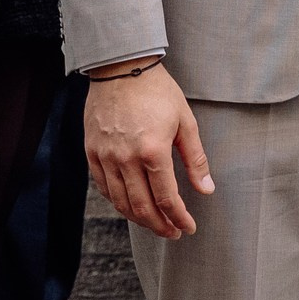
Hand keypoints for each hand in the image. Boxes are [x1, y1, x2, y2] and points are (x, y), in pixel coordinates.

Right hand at [85, 64, 215, 239]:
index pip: (167, 199)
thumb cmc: (156, 91)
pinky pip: (104, 187)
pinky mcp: (92, 152)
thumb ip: (196, 159)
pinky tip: (130, 205)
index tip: (187, 227)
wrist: (121, 68)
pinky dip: (118, 202)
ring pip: (121, 202)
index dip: (179, 218)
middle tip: (172, 232)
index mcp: (153, 151)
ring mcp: (106, 156)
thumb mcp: (185, 121)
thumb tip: (206, 189)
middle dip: (159, 226)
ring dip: (139, 219)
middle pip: (142, 207)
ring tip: (154, 223)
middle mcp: (126, 158)